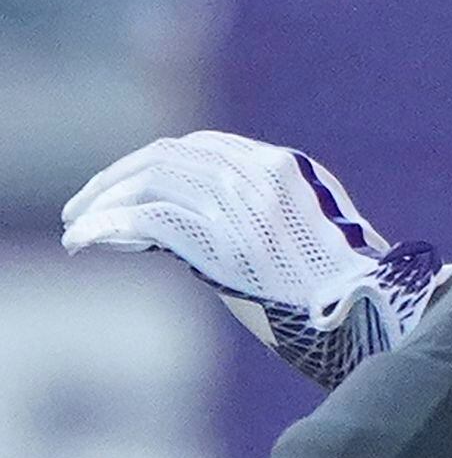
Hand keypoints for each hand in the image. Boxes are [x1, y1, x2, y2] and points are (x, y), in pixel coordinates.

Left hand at [61, 132, 444, 391]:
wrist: (368, 310)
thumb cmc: (342, 289)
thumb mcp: (307, 234)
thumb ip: (262, 216)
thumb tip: (193, 228)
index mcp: (287, 167)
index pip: (203, 147)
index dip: (153, 164)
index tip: (125, 190)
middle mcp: (263, 174)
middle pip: (169, 156)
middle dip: (116, 178)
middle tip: (83, 207)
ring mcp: (245, 206)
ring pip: (152, 182)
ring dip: (103, 203)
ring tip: (77, 227)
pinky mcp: (226, 242)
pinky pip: (151, 220)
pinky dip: (109, 227)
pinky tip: (85, 240)